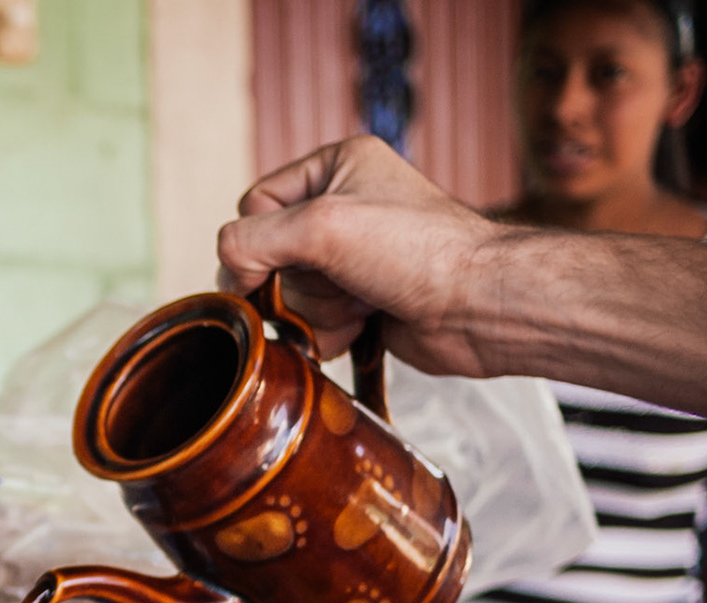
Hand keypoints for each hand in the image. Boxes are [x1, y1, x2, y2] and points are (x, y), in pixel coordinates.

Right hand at [216, 135, 507, 376]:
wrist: (480, 306)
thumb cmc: (418, 251)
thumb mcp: (321, 226)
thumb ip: (251, 240)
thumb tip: (226, 275)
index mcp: (337, 165)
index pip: (255, 205)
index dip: (263, 240)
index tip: (294, 260)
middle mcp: (344, 206)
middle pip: (270, 257)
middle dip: (301, 282)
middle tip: (344, 281)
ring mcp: (352, 257)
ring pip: (290, 296)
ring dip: (320, 311)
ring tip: (364, 304)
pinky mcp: (362, 301)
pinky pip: (313, 323)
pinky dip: (330, 333)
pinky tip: (365, 326)